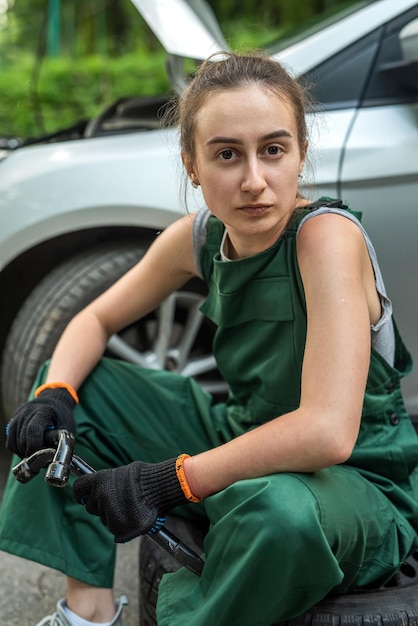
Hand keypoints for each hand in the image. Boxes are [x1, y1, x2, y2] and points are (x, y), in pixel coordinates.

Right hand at [6, 387, 75, 458]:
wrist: (52, 404)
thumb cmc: (61, 418)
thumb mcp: (67, 426)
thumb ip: (61, 440)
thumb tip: (54, 458)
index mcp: (43, 411)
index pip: (33, 430)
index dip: (35, 446)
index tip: (42, 456)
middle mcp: (27, 412)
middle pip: (22, 439)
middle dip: (30, 452)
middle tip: (40, 458)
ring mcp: (18, 417)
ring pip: (14, 443)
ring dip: (24, 452)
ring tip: (35, 454)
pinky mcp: (12, 423)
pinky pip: (10, 443)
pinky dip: (17, 450)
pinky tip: (28, 450)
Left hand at [73, 457, 194, 542]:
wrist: (160, 487)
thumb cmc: (145, 477)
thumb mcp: (121, 473)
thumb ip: (108, 484)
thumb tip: (102, 489)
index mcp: (99, 480)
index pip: (79, 489)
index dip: (82, 494)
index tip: (85, 497)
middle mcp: (100, 497)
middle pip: (91, 507)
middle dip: (102, 506)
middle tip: (119, 502)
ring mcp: (108, 515)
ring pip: (105, 520)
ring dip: (115, 516)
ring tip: (132, 508)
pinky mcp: (118, 530)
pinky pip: (117, 532)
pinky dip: (125, 528)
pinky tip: (136, 518)